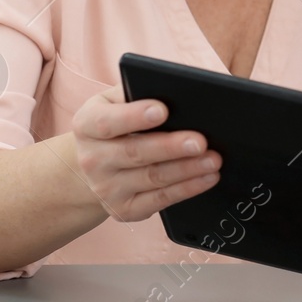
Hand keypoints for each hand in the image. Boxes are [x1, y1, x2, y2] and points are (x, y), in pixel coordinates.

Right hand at [72, 85, 222, 222]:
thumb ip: (140, 92)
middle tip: (201, 141)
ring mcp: (106, 188)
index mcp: (87, 125)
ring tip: (213, 160)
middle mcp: (91, 159)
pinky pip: (159, 200)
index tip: (161, 110)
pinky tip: (207, 178)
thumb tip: (180, 91)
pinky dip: (187, 189)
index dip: (133, 116)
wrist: (97, 164)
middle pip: (135, 153)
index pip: (107, 122)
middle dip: (171, 147)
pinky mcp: (123, 210)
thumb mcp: (117, 102)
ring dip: (187, 170)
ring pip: (152, 178)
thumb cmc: (118, 122)